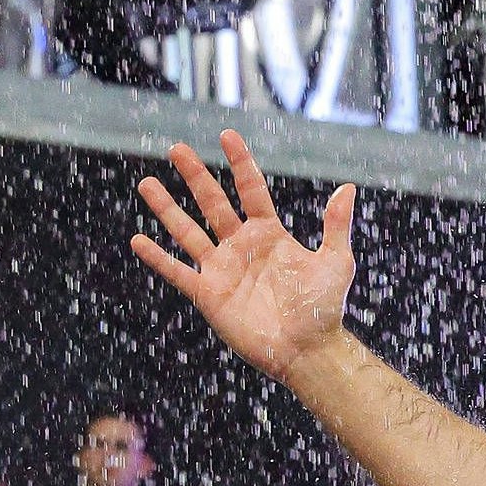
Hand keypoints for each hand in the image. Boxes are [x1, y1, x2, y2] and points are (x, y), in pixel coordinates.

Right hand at [132, 131, 358, 382]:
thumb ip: (336, 225)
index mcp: (270, 234)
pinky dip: (157, 257)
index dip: (240, 163)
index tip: (226, 135)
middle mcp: (241, 247)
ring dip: (167, 209)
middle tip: (177, 148)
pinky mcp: (208, 293)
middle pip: (213, 203)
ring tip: (147, 184)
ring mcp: (222, 268)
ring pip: (188, 231)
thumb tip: (348, 188)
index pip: (250, 190)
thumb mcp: (335, 261)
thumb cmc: (323, 308)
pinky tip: (138, 240)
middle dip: (195, 176)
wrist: (308, 349)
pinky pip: (177, 272)